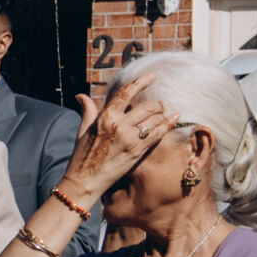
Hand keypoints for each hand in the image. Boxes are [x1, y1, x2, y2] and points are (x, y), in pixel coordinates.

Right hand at [61, 65, 171, 204]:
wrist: (86, 180)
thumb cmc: (82, 155)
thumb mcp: (83, 130)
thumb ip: (88, 111)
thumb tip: (82, 96)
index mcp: (105, 117)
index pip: (126, 93)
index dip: (141, 82)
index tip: (152, 77)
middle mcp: (119, 125)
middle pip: (146, 106)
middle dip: (155, 104)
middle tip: (159, 105)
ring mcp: (130, 138)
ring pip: (154, 119)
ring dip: (160, 115)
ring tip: (162, 115)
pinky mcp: (137, 151)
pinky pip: (158, 134)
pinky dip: (168, 124)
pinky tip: (175, 118)